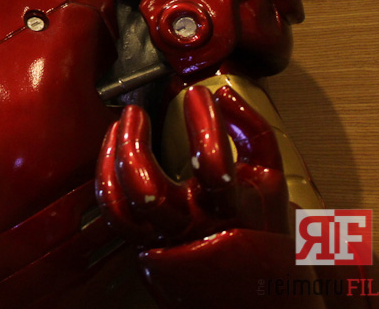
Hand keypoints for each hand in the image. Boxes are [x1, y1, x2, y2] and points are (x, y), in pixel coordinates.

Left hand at [96, 84, 288, 248]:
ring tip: (120, 124)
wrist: (253, 285)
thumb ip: (253, 130)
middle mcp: (191, 225)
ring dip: (114, 155)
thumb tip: (223, 93)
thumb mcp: (271, 175)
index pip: (211, 166)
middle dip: (134, 142)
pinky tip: (113, 148)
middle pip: (147, 188)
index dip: (204, 123)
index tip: (199, 93)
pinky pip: (113, 212)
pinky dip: (106, 175)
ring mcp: (163, 236)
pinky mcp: (143, 242)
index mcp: (230, 210)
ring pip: (121, 201)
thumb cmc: (263, 226)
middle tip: (136, 111)